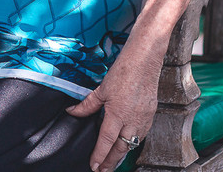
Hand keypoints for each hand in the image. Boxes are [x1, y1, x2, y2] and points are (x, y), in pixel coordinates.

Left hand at [66, 48, 160, 171]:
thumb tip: (72, 111)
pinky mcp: (150, 115)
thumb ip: (87, 104)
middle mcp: (132, 119)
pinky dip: (133, 143)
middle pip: (121, 148)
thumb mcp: (101, 89)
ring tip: (112, 162)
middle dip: (110, 162)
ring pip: (132, 144)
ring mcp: (143, 119)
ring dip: (122, 154)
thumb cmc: (124, 71)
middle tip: (102, 170)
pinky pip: (142, 135)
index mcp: (117, 113)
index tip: (93, 165)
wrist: (144, 61)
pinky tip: (127, 145)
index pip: (106, 141)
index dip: (99, 155)